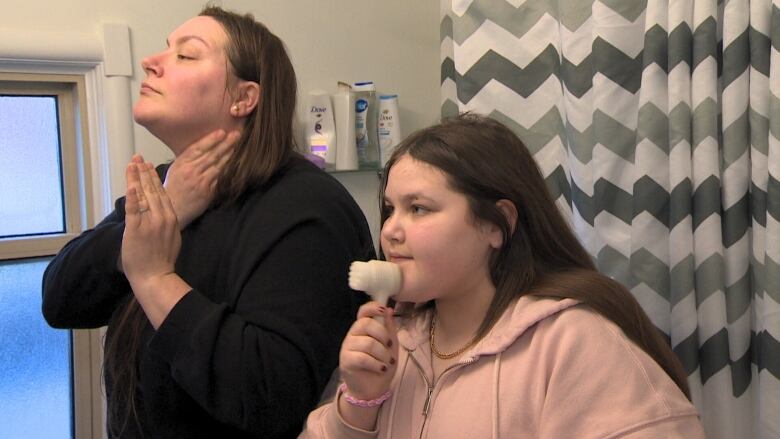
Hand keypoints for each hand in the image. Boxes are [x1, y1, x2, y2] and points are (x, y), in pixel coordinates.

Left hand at [121, 156, 180, 291]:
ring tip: (132, 164)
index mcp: (171, 218)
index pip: (162, 193)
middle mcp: (162, 217)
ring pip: (143, 195)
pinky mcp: (137, 229)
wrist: (156, 276)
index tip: (148, 166)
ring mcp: (150, 223)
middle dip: (144, 172)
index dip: (154, 178)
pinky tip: (130, 185)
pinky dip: (132, 196)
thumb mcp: (173, 238)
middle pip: (152, 190)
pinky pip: (134, 210)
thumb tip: (164, 213)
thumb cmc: (163, 261)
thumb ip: (168, 223)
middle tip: (138, 158)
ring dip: (136, 178)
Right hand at [164, 130, 239, 228]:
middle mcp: (191, 171)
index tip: (221, 132)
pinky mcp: (208, 192)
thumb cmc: (174, 187)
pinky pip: (220, 179)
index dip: (210, 139)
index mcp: (181, 163)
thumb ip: (188, 158)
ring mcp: (200, 182)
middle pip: (211, 155)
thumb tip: (205, 145)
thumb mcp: (176, 168)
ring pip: (218, 166)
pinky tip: (235, 164)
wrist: (174, 208)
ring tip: (238, 146)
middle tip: (236, 135)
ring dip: (229, 155)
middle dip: (225, 144)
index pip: (197, 148)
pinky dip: (228, 170)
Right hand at [339, 303, 398, 400]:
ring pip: (368, 343)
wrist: (373, 390)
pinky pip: (363, 358)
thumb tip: (389, 309)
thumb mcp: (390, 345)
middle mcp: (352, 335)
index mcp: (363, 328)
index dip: (372, 307)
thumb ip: (388, 327)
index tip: (382, 310)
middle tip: (390, 347)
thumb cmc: (381, 365)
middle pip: (366, 324)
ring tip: (387, 363)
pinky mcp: (346, 361)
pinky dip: (376, 364)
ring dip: (383, 354)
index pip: (363, 311)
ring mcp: (347, 347)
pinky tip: (381, 368)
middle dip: (383, 335)